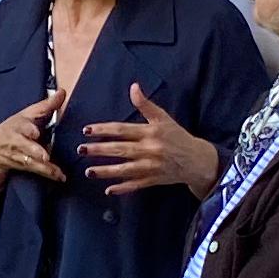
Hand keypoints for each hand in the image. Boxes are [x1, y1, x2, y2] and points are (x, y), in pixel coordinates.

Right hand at [0, 91, 69, 191]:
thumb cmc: (15, 127)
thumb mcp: (28, 114)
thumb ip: (46, 105)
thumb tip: (63, 91)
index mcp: (18, 125)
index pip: (22, 126)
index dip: (28, 129)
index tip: (34, 132)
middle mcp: (16, 141)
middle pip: (24, 146)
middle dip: (33, 150)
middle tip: (44, 155)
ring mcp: (18, 155)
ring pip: (31, 161)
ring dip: (44, 167)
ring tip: (57, 171)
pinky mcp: (22, 165)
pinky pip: (36, 170)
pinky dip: (48, 174)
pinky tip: (60, 177)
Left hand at [79, 82, 214, 193]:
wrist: (197, 160)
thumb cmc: (177, 136)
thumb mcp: (163, 118)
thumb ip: (146, 104)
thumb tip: (133, 87)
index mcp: (150, 132)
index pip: (122, 130)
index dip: (103, 130)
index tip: (87, 130)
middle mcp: (150, 149)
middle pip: (120, 149)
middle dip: (99, 150)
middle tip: (81, 150)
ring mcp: (151, 166)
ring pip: (125, 169)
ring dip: (106, 171)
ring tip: (88, 171)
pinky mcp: (153, 180)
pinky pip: (136, 185)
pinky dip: (122, 188)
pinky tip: (108, 190)